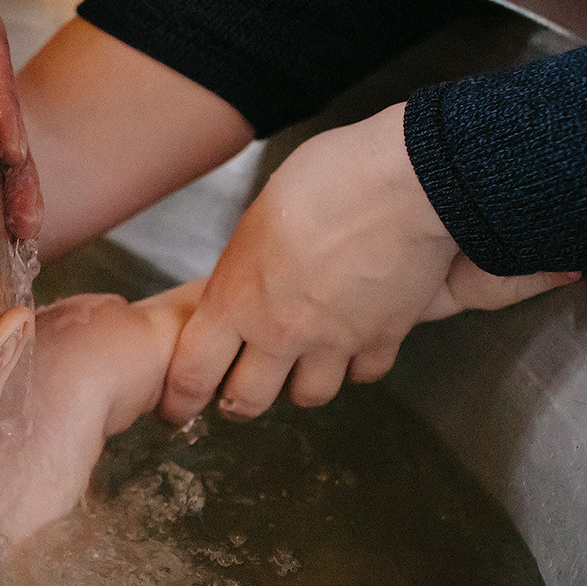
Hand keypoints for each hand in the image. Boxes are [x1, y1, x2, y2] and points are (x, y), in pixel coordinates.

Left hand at [160, 103, 580, 423]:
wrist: (408, 182)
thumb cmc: (329, 179)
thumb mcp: (259, 218)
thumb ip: (246, 268)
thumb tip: (244, 285)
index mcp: (237, 299)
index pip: (194, 371)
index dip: (181, 397)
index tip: (178, 407)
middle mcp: (281, 333)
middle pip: (247, 401)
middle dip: (237, 400)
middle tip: (236, 391)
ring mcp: (334, 342)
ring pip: (308, 395)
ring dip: (300, 384)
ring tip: (300, 362)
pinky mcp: (384, 339)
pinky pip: (363, 373)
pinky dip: (357, 364)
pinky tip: (354, 342)